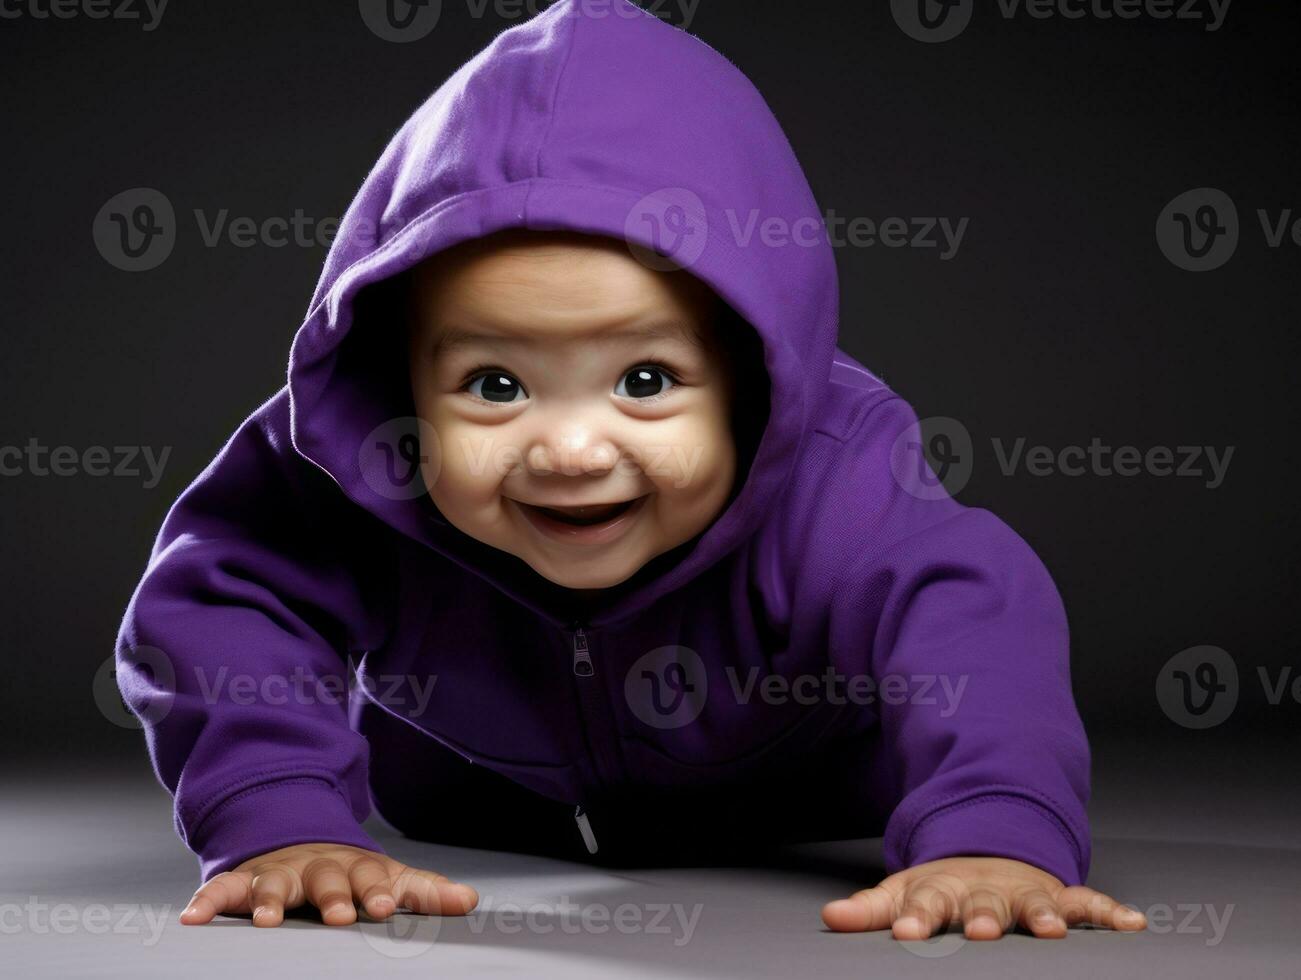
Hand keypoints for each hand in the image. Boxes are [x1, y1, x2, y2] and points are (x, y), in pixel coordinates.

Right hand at [179, 842, 478, 926]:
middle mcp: (318, 867)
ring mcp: (279, 872)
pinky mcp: (243, 882)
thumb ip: (426, 892)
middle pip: (326, 878)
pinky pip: (222, 890)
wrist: (299, 843)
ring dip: (271, 900)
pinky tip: (193, 919)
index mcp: (357, 868)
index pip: (373, 876)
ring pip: (275, 882)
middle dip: (333, 896)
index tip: (387, 905)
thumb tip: (472, 900)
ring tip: (270, 921)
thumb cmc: (351, 875)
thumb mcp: (389, 879)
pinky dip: (208, 901)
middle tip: (340, 916)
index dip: (379, 890)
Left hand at [821, 856, 1146, 939]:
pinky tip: (1132, 924)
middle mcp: (987, 889)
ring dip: (1044, 916)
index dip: (917, 918)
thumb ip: (872, 909)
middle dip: (983, 917)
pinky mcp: (1058, 896)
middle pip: (984, 904)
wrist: (987, 849)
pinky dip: (1111, 912)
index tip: (908, 933)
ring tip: (1050, 932)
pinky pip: (1089, 903)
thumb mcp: (903, 891)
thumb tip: (830, 916)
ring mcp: (1024, 891)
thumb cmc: (942, 886)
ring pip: (1036, 902)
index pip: (926, 903)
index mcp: (944, 889)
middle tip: (980, 932)